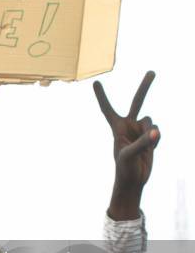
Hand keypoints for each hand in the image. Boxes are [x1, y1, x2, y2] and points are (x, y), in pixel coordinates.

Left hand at [94, 72, 159, 218]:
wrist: (134, 180)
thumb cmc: (124, 168)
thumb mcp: (129, 156)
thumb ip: (142, 142)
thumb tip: (156, 131)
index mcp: (117, 128)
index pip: (107, 109)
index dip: (102, 97)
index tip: (95, 82)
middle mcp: (128, 125)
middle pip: (137, 101)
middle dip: (145, 87)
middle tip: (153, 72)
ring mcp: (140, 130)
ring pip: (151, 120)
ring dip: (149, 132)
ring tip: (143, 147)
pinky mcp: (150, 136)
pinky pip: (157, 131)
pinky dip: (156, 139)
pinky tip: (151, 149)